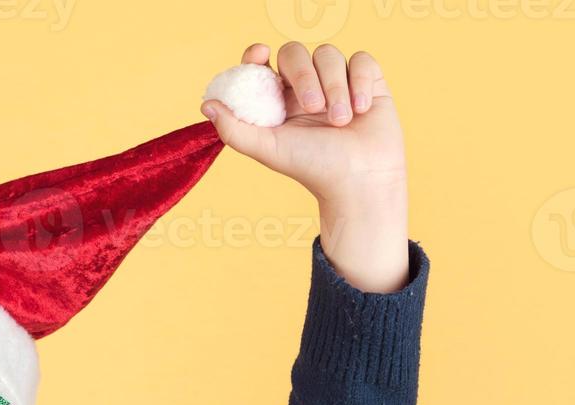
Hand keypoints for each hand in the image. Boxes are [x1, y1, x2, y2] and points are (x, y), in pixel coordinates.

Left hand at [201, 43, 410, 292]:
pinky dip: (360, 82)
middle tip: (313, 107)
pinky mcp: (367, 82)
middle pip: (295, 52)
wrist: (359, 182)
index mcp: (279, 100)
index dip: (257, 54)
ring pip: (329, 54)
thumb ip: (235, 130)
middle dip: (303, 74)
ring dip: (335, 87)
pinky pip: (361, 61)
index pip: (264, 64)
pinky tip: (361, 110)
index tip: (260, 54)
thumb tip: (207, 105)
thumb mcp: (268, 150)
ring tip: (341, 121)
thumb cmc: (313, 169)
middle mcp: (306, 87)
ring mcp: (337, 82)